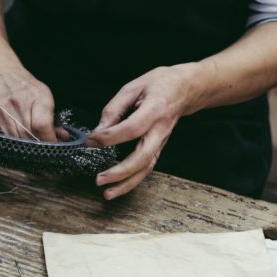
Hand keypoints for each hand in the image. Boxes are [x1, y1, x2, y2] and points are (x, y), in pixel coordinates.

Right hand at [0, 63, 64, 141]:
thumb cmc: (23, 85)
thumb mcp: (43, 95)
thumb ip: (53, 117)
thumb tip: (62, 136)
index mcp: (36, 96)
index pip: (42, 126)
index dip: (49, 140)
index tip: (52, 145)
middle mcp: (17, 103)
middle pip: (28, 137)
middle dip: (36, 144)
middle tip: (40, 143)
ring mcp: (0, 111)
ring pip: (14, 140)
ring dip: (22, 144)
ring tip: (26, 139)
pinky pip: (0, 137)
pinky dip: (8, 140)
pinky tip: (12, 132)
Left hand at [86, 63, 208, 199]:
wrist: (185, 89)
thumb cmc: (160, 84)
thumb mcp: (134, 87)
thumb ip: (114, 108)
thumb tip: (99, 129)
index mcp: (155, 110)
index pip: (131, 128)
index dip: (110, 137)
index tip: (91, 140)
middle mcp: (159, 130)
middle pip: (142, 156)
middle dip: (120, 171)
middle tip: (99, 178)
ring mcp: (161, 142)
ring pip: (146, 168)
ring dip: (126, 183)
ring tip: (107, 192)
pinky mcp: (158, 148)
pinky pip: (146, 168)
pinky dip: (132, 181)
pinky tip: (118, 188)